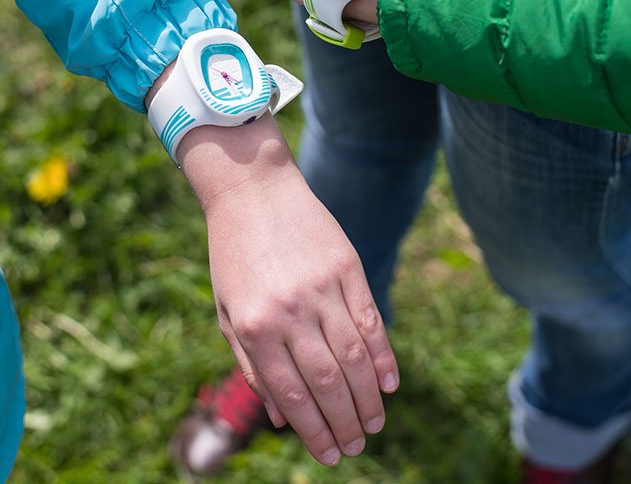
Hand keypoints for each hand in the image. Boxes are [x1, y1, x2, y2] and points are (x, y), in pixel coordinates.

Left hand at [178, 114, 398, 464]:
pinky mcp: (347, 267)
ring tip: (374, 424)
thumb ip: (252, 364)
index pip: (291, 395)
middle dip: (344, 423)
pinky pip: (370, 320)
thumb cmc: (234, 254)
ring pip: (354, 357)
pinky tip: (389, 382)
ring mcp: (322, 288)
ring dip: (368, 398)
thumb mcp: (229, 311)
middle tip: (356, 448)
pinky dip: (383, 355)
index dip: (313, 432)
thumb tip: (281, 417)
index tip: (328, 456)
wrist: (252, 189)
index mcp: (255, 327)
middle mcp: (289, 311)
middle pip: (328, 382)